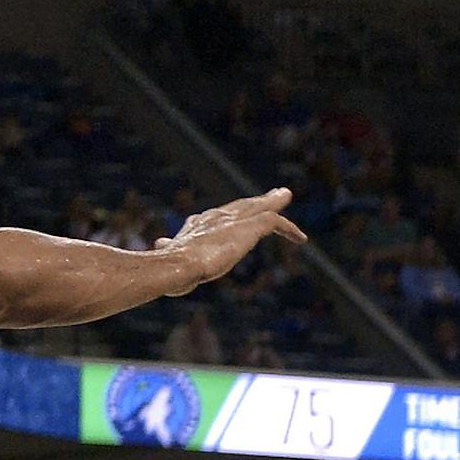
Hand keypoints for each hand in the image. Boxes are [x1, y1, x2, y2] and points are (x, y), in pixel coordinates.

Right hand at [157, 187, 306, 294]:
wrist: (178, 265)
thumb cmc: (170, 265)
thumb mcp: (169, 255)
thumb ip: (168, 248)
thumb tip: (159, 244)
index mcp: (197, 225)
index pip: (217, 216)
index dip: (228, 215)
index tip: (237, 214)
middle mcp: (215, 218)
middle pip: (241, 205)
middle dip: (255, 200)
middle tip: (271, 194)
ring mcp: (232, 221)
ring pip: (258, 206)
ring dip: (273, 202)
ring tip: (285, 196)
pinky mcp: (248, 228)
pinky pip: (274, 221)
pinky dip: (288, 228)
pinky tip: (300, 238)